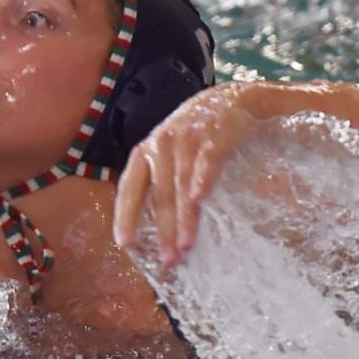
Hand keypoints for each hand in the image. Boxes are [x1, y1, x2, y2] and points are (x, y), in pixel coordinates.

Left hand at [111, 83, 257, 269]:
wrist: (232, 99)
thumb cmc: (196, 135)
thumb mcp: (170, 155)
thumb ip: (161, 184)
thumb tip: (160, 229)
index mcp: (144, 153)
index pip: (130, 189)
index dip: (126, 216)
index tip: (125, 244)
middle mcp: (160, 146)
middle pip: (159, 195)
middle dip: (163, 230)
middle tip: (168, 260)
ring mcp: (185, 139)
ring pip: (181, 184)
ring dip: (184, 217)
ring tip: (186, 246)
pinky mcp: (212, 135)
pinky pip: (205, 161)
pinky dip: (201, 179)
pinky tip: (200, 199)